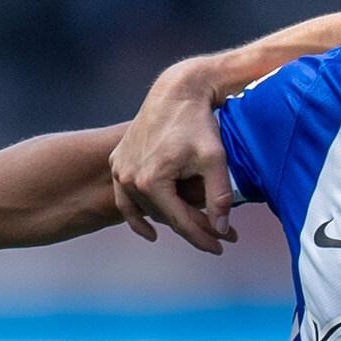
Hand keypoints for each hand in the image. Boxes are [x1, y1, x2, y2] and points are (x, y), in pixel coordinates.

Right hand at [108, 60, 238, 252]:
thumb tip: (222, 228)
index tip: (221, 247)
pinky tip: (151, 232)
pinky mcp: (117, 163)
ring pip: (147, 209)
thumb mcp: (214, 159)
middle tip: (217, 237)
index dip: (203, 237)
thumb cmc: (197, 123)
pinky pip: (126, 199)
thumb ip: (218, 196)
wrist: (175, 93)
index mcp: (152, 181)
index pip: (180, 221)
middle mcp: (130, 179)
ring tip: (195, 227)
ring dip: (170, 219)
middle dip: (193, 228)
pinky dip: (137, 215)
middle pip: (165, 216)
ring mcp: (120, 171)